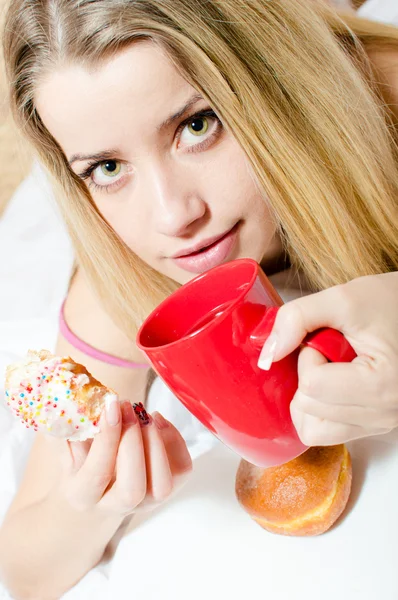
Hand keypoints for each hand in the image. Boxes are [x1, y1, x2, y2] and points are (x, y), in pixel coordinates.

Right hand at [57, 399, 191, 514]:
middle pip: (133, 488)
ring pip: (162, 486)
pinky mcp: (168, 490)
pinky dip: (174, 441)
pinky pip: (181, 470)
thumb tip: (77, 392)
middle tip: (129, 407)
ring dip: (156, 443)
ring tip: (145, 415)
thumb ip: (69, 425)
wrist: (95, 490)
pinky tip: (157, 421)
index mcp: (83, 495)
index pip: (98, 474)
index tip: (111, 404)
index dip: (107, 437)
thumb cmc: (79, 460)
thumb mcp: (66, 444)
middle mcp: (115, 506)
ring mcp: (146, 502)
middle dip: (133, 442)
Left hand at [259, 272, 397, 445]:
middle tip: (330, 350)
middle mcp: (384, 414)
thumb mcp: (343, 298)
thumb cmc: (390, 302)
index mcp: (381, 385)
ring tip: (332, 367)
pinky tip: (333, 381)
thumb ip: (297, 318)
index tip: (327, 338)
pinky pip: (325, 432)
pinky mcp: (374, 427)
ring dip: (309, 395)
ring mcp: (380, 424)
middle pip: (308, 408)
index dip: (308, 356)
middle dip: (308, 374)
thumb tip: (268, 354)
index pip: (312, 385)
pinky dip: (317, 409)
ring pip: (311, 429)